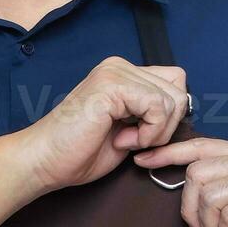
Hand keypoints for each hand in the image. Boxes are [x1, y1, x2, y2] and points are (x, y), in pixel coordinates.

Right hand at [13, 57, 188, 194]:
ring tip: (125, 141)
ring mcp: (115, 72)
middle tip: (134, 141)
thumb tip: (182, 110)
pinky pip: (158, 107)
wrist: (45, 161)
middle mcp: (120, 66)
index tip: (143, 137)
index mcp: (123, 73)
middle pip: (179, 88)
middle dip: (166, 125)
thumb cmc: (79, 152)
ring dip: (156, 131)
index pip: (174, 81)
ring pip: (173, 98)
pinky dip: (149, 132)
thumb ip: (151, 115)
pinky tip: (123, 141)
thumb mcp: (128, 129)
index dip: (169, 116)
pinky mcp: (112, 86)